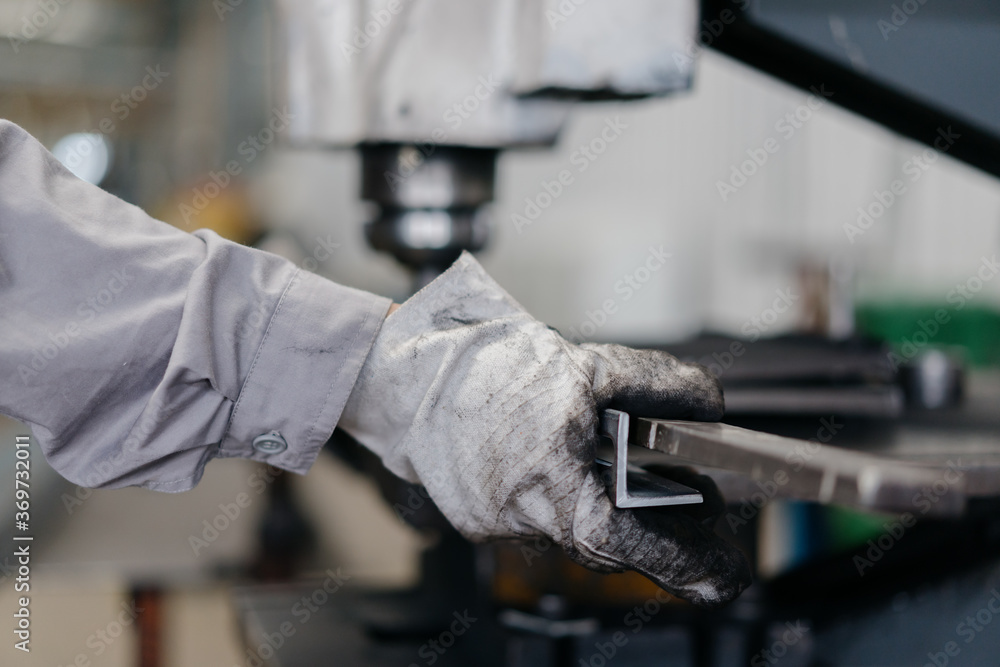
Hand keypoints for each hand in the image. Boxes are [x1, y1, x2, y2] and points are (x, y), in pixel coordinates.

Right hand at [340, 253, 750, 605]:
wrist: (400, 375)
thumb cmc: (480, 368)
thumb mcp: (582, 363)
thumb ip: (652, 384)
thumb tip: (704, 404)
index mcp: (551, 486)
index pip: (636, 543)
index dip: (688, 564)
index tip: (726, 576)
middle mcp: (524, 519)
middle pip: (611, 542)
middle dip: (664, 533)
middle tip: (707, 517)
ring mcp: (498, 523)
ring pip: (577, 527)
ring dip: (617, 509)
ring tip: (647, 478)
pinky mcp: (480, 515)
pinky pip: (540, 516)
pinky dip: (570, 496)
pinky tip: (574, 465)